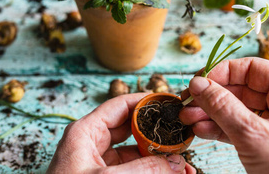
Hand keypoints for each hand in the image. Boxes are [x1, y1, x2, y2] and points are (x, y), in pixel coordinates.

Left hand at [48, 93, 195, 173]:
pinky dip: (152, 171)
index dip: (146, 102)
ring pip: (136, 152)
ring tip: (182, 164)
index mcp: (85, 132)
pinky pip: (134, 170)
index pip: (121, 106)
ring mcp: (100, 163)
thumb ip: (144, 169)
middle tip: (181, 135)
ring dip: (159, 157)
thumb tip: (175, 163)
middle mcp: (93, 144)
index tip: (169, 104)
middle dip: (158, 134)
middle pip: (132, 129)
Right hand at [180, 57, 268, 173]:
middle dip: (212, 97)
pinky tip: (201, 130)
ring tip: (187, 119)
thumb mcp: (254, 135)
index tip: (197, 82)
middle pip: (242, 88)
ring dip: (212, 114)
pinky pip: (241, 128)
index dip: (222, 72)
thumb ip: (223, 106)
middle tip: (187, 103)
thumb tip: (198, 84)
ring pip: (238, 109)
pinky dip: (221, 129)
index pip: (252, 68)